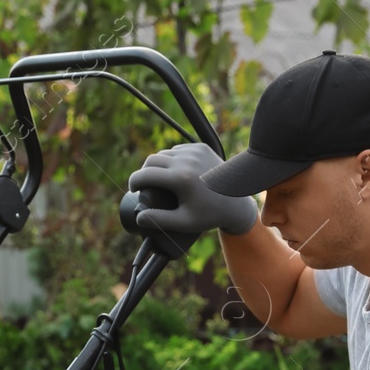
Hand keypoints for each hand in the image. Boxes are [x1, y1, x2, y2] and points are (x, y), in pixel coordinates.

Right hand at [128, 143, 257, 236]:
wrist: (237, 202)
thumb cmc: (210, 215)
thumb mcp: (183, 222)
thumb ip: (159, 220)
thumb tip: (138, 218)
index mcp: (180, 179)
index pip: (145, 174)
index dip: (134, 181)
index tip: (132, 188)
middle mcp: (187, 161)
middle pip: (152, 160)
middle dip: (143, 172)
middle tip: (142, 184)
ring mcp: (195, 151)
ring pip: (164, 153)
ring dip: (157, 165)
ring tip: (156, 178)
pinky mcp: (202, 147)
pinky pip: (178, 150)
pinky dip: (172, 159)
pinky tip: (172, 170)